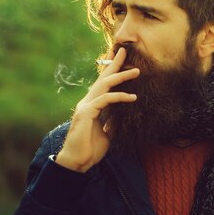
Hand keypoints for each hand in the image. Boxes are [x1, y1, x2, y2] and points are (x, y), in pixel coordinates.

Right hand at [55, 48, 139, 172]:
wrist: (77, 162)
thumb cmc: (90, 149)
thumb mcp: (107, 133)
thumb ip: (113, 123)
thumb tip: (122, 118)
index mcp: (92, 105)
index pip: (103, 84)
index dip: (112, 71)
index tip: (122, 58)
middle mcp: (87, 102)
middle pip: (103, 78)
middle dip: (114, 64)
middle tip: (126, 52)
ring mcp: (85, 106)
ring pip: (104, 85)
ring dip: (121, 76)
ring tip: (136, 71)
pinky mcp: (86, 113)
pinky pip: (105, 100)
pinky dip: (119, 97)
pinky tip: (132, 98)